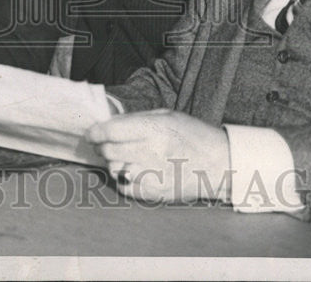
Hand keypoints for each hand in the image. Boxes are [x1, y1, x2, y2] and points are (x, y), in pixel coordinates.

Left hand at [86, 109, 231, 202]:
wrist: (219, 164)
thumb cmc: (193, 136)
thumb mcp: (167, 116)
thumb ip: (137, 119)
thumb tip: (109, 124)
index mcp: (155, 128)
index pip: (112, 131)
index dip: (96, 132)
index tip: (91, 133)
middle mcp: (152, 152)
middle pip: (109, 150)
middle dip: (103, 146)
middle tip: (105, 143)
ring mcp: (153, 175)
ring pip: (114, 169)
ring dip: (114, 161)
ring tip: (124, 156)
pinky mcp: (155, 193)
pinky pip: (125, 186)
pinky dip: (123, 178)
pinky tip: (133, 170)